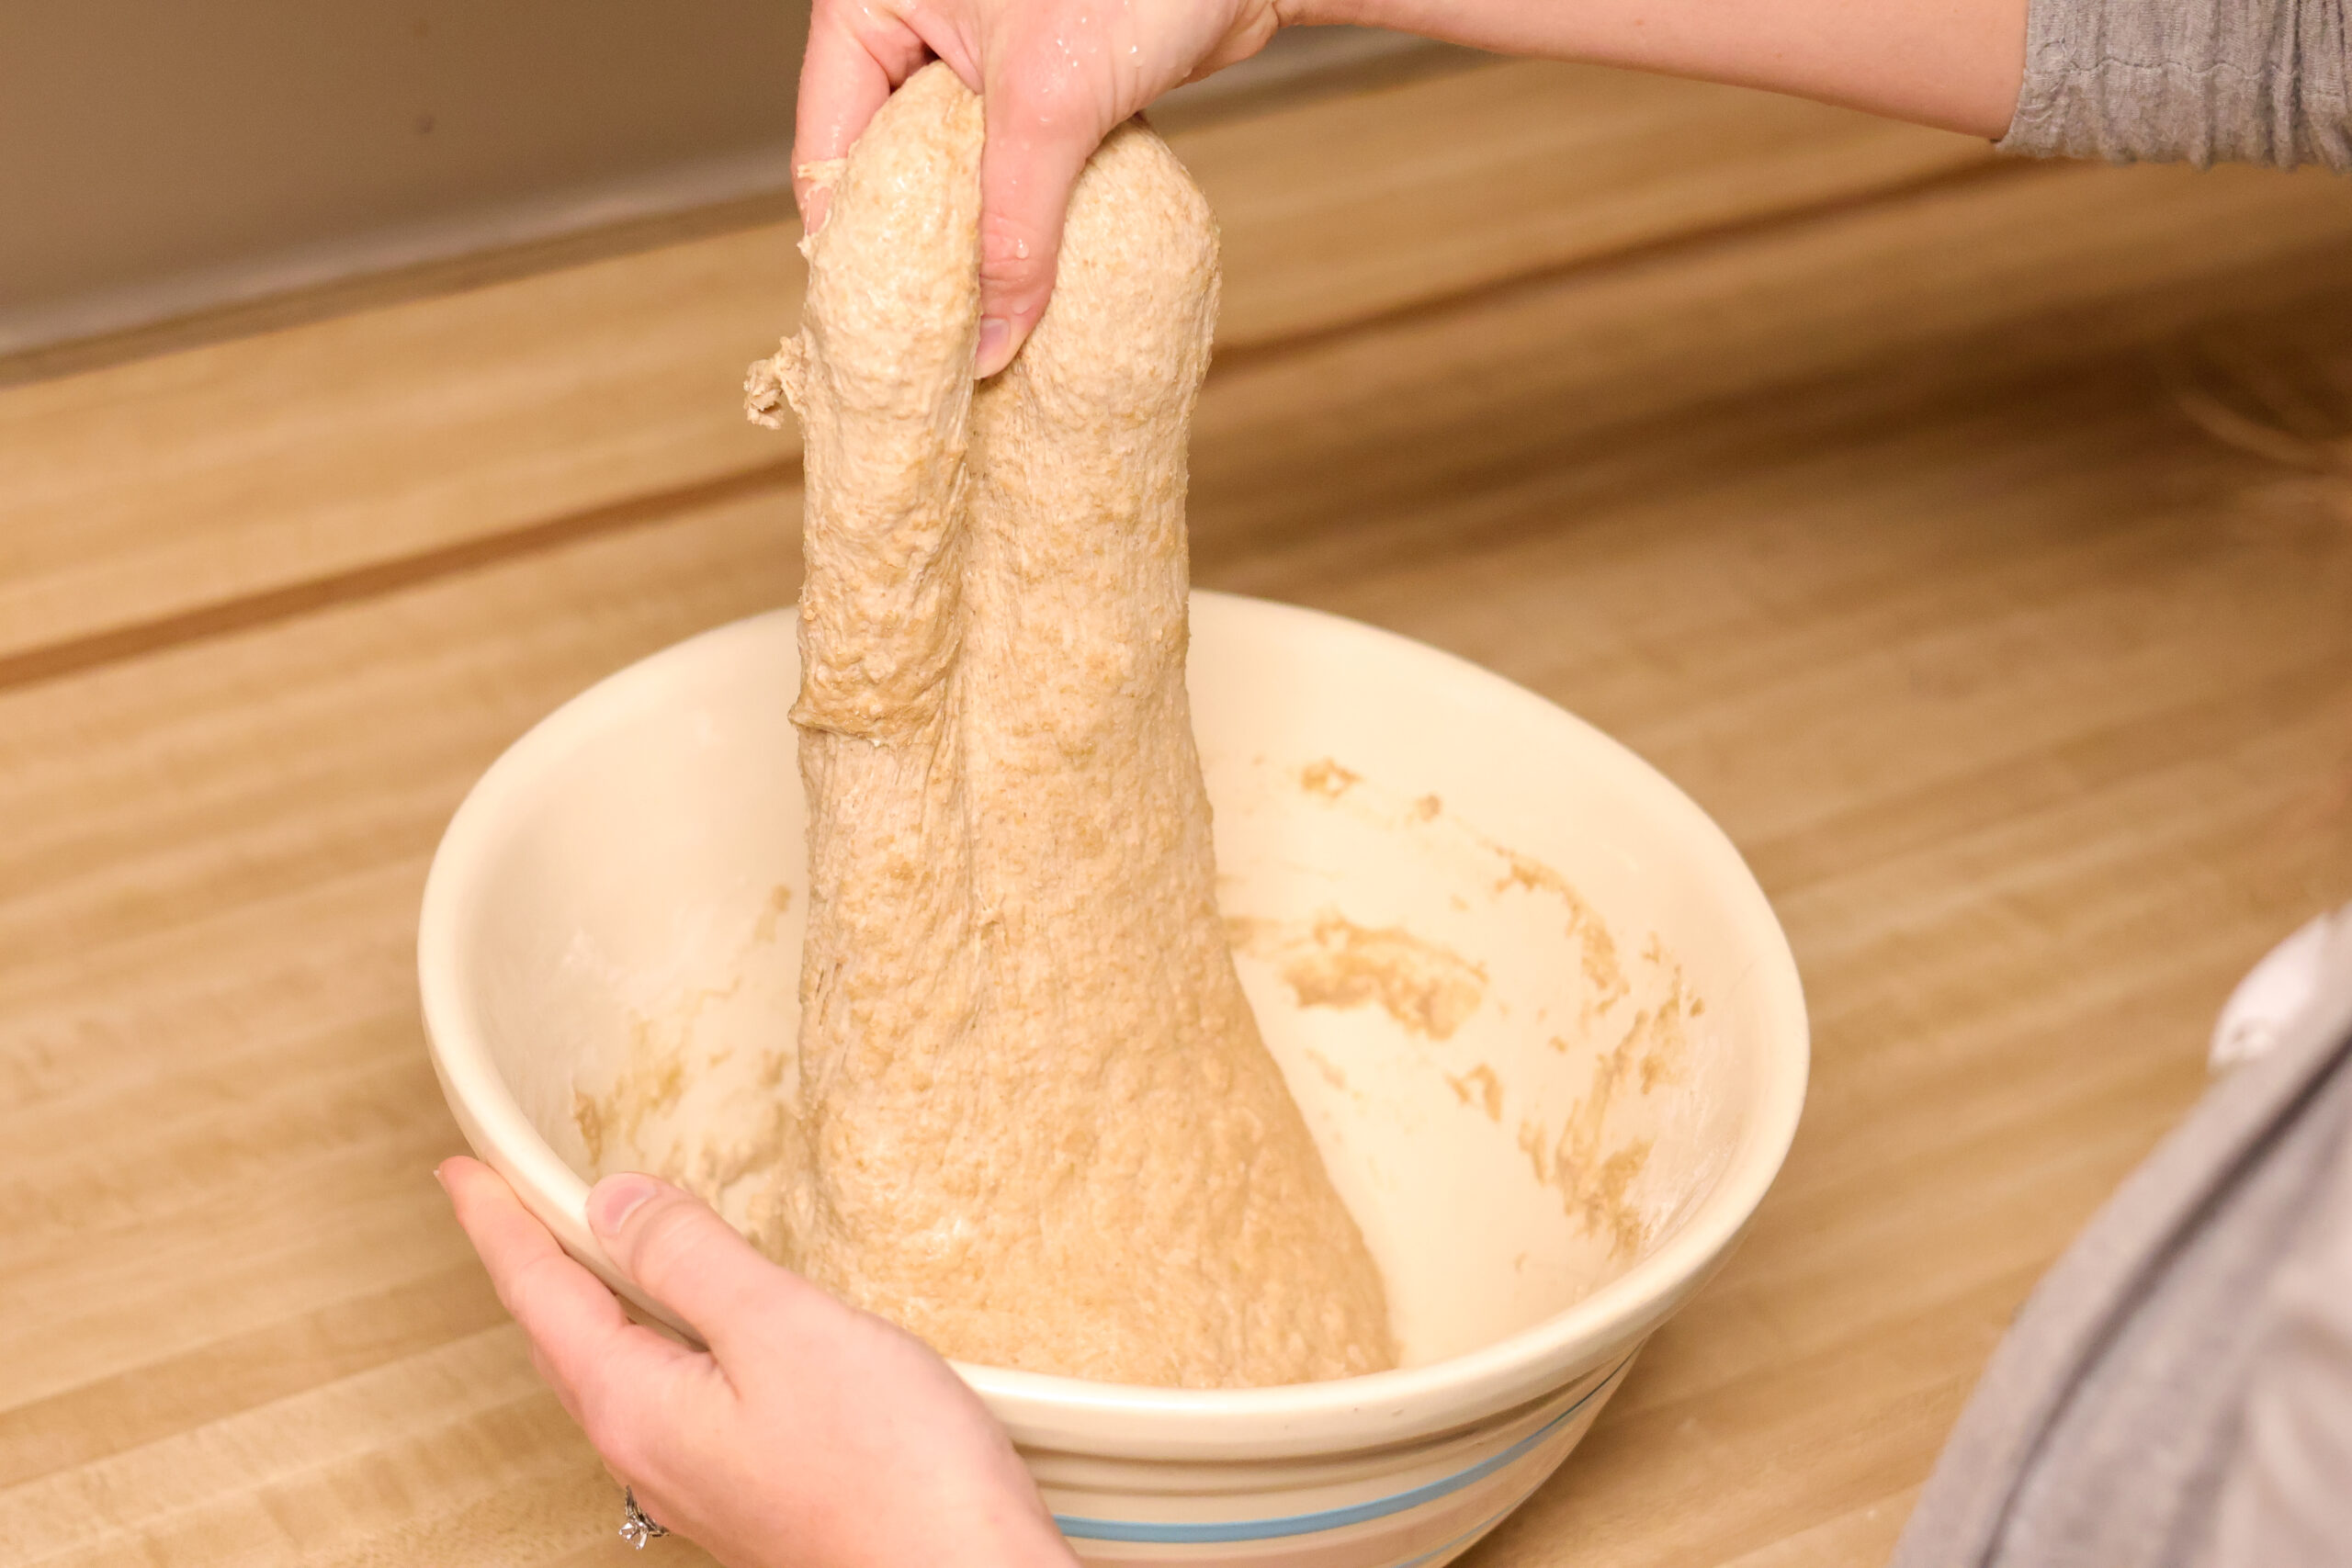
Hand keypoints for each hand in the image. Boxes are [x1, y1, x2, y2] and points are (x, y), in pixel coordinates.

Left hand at [438, 1157, 1075, 1567]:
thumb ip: (692, 1260)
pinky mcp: (749, 1485)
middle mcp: (649, 1453)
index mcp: (636, 1407)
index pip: (540, 1295)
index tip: (461, 1173)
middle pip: (563, 1339)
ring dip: (590, 1302)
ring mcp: (697, 1478)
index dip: (499, 1224)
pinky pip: (667, 1392)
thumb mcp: (782, 1329)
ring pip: (614, 1370)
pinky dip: (651, 1335)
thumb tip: (615, 1205)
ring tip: (584, 1250)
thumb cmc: (889, 1469)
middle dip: (531, 1264)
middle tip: (507, 1202)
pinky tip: (689, 1324)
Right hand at [793, 0, 1290, 375]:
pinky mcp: (1042, 78)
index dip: (850, 238)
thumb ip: (1013, 228)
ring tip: (979, 324)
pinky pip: (1012, 165)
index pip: (829, 139)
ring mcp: (978, 50)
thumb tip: (990, 342)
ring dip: (974, 241)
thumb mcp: (1049, 108)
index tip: (873, 323)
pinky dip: (1022, 217)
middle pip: (886, 162)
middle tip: (926, 337)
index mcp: (873, 0)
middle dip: (914, 248)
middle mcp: (917, 20)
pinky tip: (1031, 278)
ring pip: (954, 171)